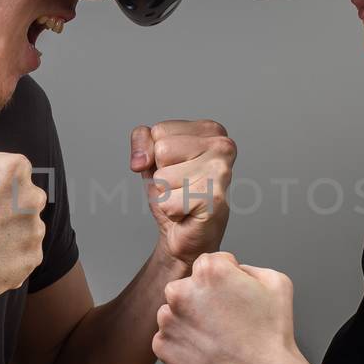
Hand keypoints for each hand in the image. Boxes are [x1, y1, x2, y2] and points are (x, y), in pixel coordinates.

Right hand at [0, 151, 46, 314]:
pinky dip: (8, 256)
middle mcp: (31, 198)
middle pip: (25, 198)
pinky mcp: (31, 260)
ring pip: (27, 227)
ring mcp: (34, 231)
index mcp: (13, 169)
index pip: (14, 170)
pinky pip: (24, 254)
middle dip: (5, 206)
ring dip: (8, 232)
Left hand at [129, 120, 235, 264]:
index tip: (176, 167)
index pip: (160, 131)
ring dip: (167, 194)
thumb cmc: (176, 193)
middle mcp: (222, 145)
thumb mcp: (153, 157)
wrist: (187, 233)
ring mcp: (221, 171)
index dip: (155, 154)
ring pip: (163, 177)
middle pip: (162, 150)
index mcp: (210, 130)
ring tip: (185, 198)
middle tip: (181, 186)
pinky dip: (171, 211)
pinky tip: (188, 211)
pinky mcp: (214, 197)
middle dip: (161, 174)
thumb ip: (142, 139)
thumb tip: (140, 160)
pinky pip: (168, 202)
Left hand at [153, 252, 324, 363]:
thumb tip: (236, 271)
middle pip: (186, 286)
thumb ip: (249, 268)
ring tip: (214, 336)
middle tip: (223, 318)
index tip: (232, 296)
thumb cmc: (271, 336)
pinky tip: (204, 350)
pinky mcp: (162, 345)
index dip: (223, 279)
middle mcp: (182, 291)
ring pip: (173, 312)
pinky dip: (182, 343)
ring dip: (188, 320)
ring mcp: (169, 320)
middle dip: (201, 298)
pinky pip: (168, 337)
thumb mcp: (276, 282)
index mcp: (209, 271)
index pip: (208, 263)